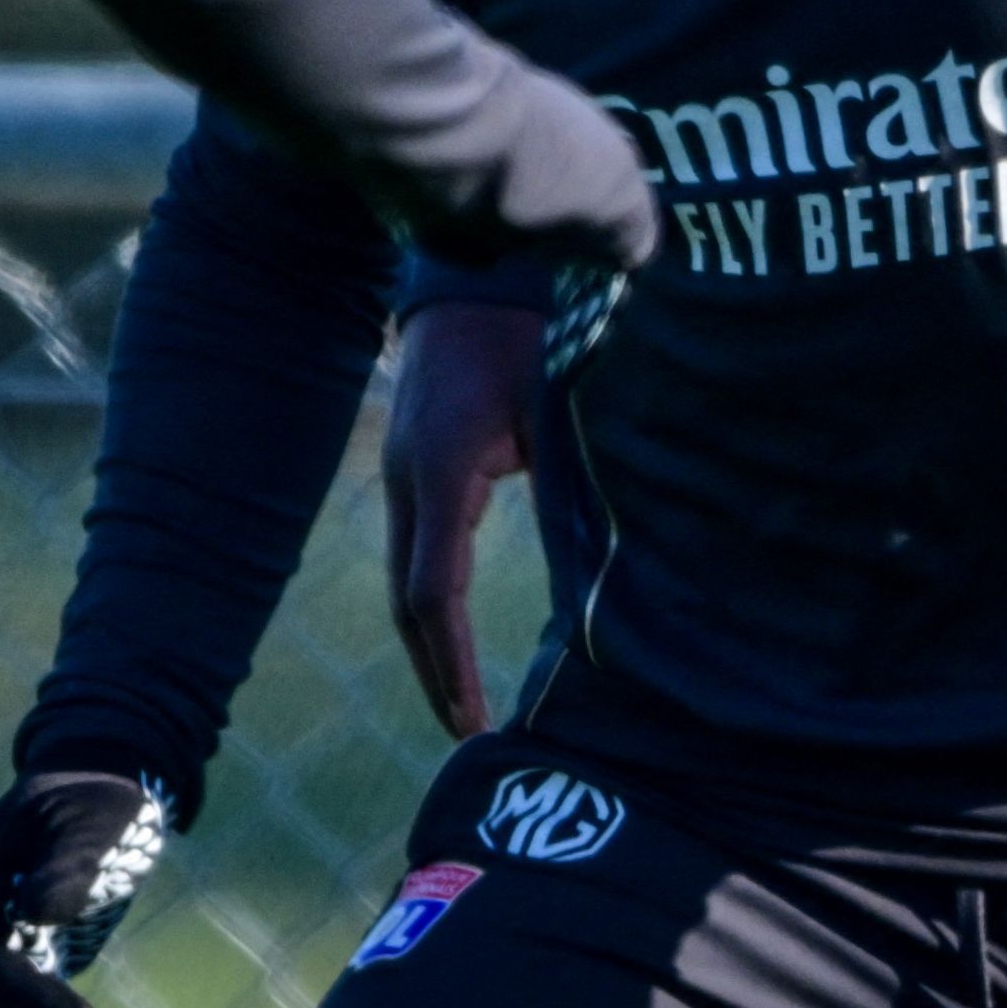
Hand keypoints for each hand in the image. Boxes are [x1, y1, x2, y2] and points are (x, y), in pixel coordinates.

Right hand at [385, 301, 546, 738]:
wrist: (473, 277)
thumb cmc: (527, 337)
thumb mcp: (560, 410)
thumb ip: (573, 486)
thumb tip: (603, 572)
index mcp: (444, 472)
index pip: (434, 591)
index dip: (453, 662)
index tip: (474, 719)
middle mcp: (409, 482)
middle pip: (407, 601)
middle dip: (435, 670)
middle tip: (466, 730)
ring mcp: (403, 475)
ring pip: (405, 579)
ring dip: (428, 643)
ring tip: (459, 700)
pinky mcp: (413, 469)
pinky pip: (415, 552)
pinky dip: (430, 603)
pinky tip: (455, 632)